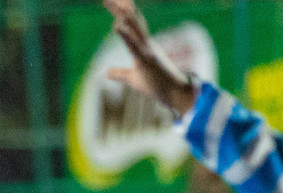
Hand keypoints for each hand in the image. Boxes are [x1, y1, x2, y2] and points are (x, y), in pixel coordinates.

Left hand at [102, 0, 198, 116]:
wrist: (175, 94)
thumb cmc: (155, 85)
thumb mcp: (133, 79)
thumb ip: (120, 74)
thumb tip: (107, 73)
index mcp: (142, 45)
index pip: (129, 25)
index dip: (119, 13)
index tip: (109, 1)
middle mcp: (145, 43)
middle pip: (130, 21)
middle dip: (120, 8)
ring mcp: (147, 50)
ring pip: (133, 28)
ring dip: (122, 15)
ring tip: (112, 2)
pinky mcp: (147, 60)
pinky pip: (135, 45)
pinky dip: (126, 36)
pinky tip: (117, 26)